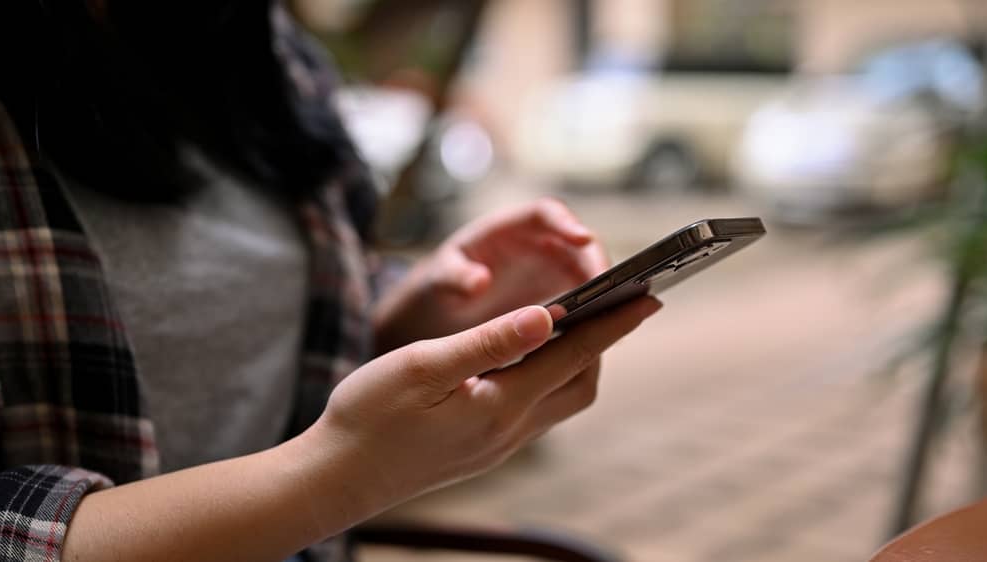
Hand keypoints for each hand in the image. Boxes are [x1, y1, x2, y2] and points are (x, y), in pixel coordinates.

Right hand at [309, 296, 660, 514]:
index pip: (575, 356)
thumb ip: (489, 342)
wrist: (336, 479)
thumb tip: (549, 315)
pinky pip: (536, 413)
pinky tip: (531, 363)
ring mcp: (499, 447)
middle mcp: (510, 432)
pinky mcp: (484, 452)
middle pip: (580, 384)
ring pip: (561, 402)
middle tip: (616, 304)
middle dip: (604, 344)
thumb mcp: (422, 367)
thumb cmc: (368, 417)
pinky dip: (548, 381)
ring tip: (578, 327)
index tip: (650, 296)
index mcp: (500, 406)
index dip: (614, 324)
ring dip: (577, 364)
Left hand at [374, 198, 609, 352]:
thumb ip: (454, 277)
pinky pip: (583, 307)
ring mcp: (550, 275)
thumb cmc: (434, 291)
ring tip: (616, 320)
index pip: (546, 215)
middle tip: (613, 292)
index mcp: (507, 229)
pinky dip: (593, 319)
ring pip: (589, 279)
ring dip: (604, 296)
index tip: (583, 238)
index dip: (566, 223)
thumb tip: (478, 281)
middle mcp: (537, 247)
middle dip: (598, 265)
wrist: (433, 320)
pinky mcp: (557, 303)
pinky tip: (600, 343)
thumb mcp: (436, 283)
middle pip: (580, 247)